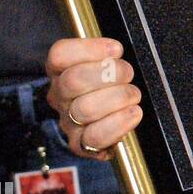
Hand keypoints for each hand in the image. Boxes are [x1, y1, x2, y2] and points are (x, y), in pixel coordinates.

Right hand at [45, 37, 142, 160]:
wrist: (117, 121)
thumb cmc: (113, 87)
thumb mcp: (108, 63)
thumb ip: (109, 54)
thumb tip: (115, 50)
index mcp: (62, 71)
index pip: (60, 54)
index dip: (89, 49)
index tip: (116, 49)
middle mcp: (60, 96)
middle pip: (73, 80)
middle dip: (110, 74)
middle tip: (128, 74)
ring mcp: (68, 121)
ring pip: (85, 109)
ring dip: (118, 98)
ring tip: (133, 95)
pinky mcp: (80, 144)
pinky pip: (95, 137)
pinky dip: (119, 124)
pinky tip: (133, 113)